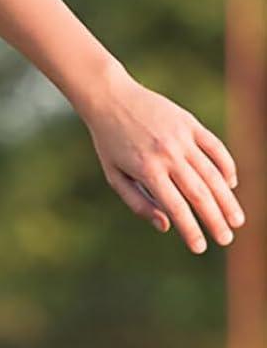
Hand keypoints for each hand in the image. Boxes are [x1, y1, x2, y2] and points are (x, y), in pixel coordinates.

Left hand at [83, 73, 244, 252]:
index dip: (191, 230)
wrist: (111, 99)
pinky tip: (230, 185)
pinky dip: (226, 167)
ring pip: (212, 174)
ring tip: (236, 220)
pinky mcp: (191, 123)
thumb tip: (166, 226)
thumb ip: (138, 202)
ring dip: (227, 200)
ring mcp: (182, 138)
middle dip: (215, 220)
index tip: (200, 248)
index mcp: (147, 170)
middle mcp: (168, 155)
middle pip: (200, 194)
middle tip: (226, 239)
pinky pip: (216, 148)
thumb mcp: (114, 175)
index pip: (176, 207)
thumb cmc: (110, 142)